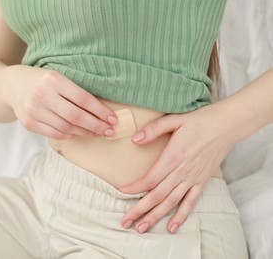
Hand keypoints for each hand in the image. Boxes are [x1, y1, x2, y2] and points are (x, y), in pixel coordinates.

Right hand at [2, 65, 117, 138]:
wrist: (11, 85)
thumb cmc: (41, 80)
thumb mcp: (58, 78)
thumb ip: (75, 92)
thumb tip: (101, 112)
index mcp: (53, 79)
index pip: (83, 99)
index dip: (100, 111)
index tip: (113, 119)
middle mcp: (41, 94)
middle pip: (75, 116)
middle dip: (96, 125)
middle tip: (110, 131)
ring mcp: (33, 110)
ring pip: (66, 127)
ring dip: (85, 132)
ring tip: (97, 133)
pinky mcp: (28, 123)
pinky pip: (54, 134)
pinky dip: (70, 135)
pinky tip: (80, 133)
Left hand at [118, 104, 237, 233]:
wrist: (227, 126)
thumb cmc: (199, 121)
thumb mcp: (174, 120)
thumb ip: (153, 130)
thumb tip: (134, 139)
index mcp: (173, 157)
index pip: (150, 178)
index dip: (134, 188)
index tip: (121, 192)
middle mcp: (182, 171)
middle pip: (157, 195)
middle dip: (139, 210)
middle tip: (125, 221)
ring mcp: (193, 178)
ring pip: (171, 202)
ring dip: (155, 216)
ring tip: (141, 228)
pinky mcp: (202, 181)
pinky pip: (190, 202)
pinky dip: (181, 215)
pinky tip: (172, 227)